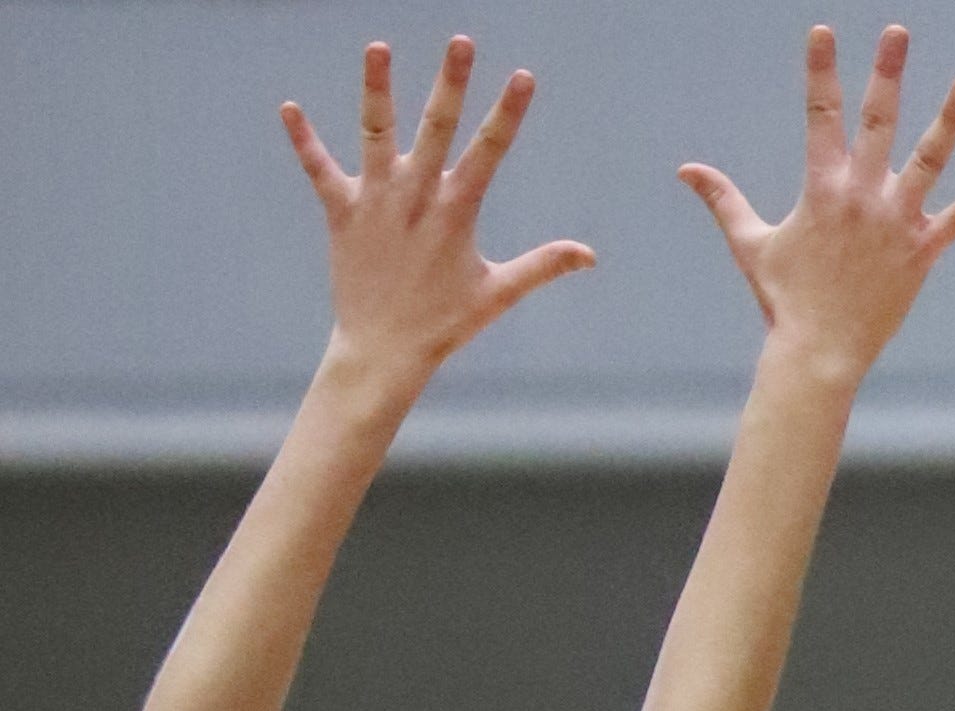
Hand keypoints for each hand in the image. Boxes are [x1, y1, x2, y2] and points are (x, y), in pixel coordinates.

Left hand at [287, 39, 595, 389]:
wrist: (384, 348)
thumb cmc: (445, 323)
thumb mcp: (499, 293)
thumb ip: (543, 266)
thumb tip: (589, 255)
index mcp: (456, 211)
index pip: (490, 151)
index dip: (508, 112)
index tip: (522, 76)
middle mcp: (416, 196)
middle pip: (437, 127)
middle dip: (451, 83)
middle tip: (461, 41)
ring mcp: (376, 200)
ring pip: (375, 132)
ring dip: (376, 88)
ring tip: (377, 46)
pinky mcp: (341, 211)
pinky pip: (318, 168)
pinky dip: (303, 139)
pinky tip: (288, 108)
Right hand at [681, 26, 954, 383]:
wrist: (819, 350)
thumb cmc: (784, 299)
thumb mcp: (749, 243)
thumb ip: (722, 199)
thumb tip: (685, 170)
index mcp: (821, 188)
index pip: (820, 114)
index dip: (821, 70)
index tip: (824, 30)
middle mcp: (862, 196)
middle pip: (876, 121)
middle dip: (885, 73)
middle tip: (897, 31)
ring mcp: (896, 222)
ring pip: (928, 161)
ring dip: (948, 120)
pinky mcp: (922, 253)